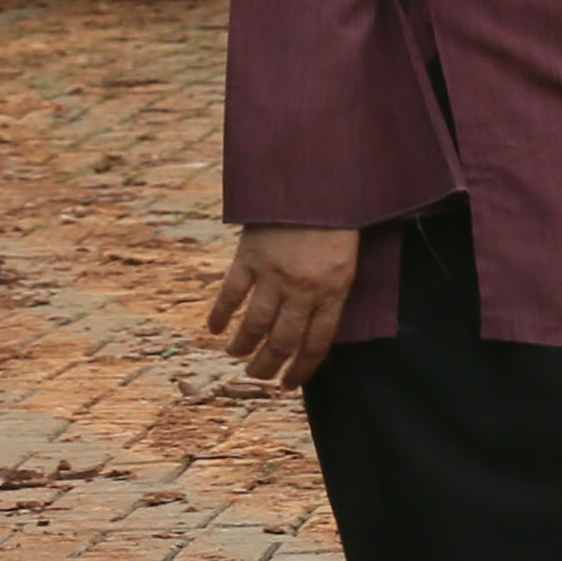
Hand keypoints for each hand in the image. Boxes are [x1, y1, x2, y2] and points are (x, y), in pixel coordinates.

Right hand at [206, 224, 359, 390]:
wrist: (316, 176)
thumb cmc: (338, 217)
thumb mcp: (347, 258)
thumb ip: (332, 290)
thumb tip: (314, 326)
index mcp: (333, 290)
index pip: (316, 344)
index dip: (301, 370)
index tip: (289, 384)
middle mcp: (303, 289)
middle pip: (283, 341)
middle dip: (268, 366)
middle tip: (258, 376)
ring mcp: (274, 274)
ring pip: (255, 325)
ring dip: (243, 347)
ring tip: (236, 356)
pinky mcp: (250, 256)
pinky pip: (231, 294)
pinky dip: (220, 314)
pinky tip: (214, 328)